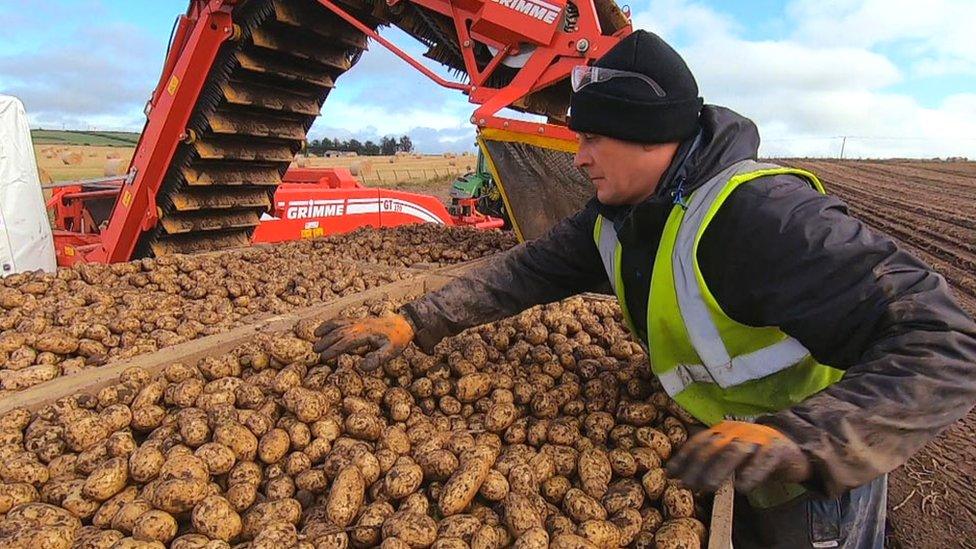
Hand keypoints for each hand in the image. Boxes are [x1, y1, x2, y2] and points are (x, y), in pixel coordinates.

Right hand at [313, 313, 413, 371]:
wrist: (404, 323)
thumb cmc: (398, 339)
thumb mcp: (391, 351)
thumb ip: (377, 359)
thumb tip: (361, 366)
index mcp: (366, 334)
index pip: (346, 341)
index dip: (334, 349)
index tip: (323, 356)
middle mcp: (360, 326)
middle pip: (339, 332)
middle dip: (326, 340)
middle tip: (315, 350)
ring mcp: (359, 321)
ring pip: (339, 323)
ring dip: (326, 328)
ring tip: (315, 335)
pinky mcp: (359, 320)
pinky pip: (342, 319)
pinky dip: (332, 322)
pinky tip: (326, 327)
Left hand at [666, 421, 809, 492]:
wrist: (795, 448)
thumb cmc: (756, 454)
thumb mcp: (732, 453)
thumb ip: (711, 460)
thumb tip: (681, 475)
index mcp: (724, 430)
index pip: (699, 441)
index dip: (684, 456)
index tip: (670, 473)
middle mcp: (737, 431)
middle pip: (713, 447)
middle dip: (697, 466)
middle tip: (687, 484)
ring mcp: (757, 438)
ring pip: (734, 451)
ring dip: (719, 470)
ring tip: (709, 487)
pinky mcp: (777, 449)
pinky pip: (763, 460)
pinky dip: (752, 473)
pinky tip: (742, 487)